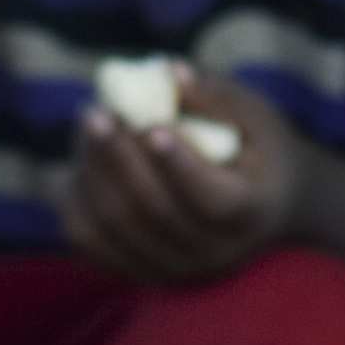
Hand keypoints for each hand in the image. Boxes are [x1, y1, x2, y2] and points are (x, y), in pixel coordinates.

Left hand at [67, 69, 301, 288]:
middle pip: (156, 213)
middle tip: (95, 112)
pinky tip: (82, 161)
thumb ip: (215, 97)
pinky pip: (92, 242)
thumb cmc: (259, 150)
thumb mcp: (256, 117)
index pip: (214, 200)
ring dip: (93, 172)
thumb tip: (167, 73)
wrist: (266, 210)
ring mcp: (175, 271)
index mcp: (252, 214)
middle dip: (119, 159)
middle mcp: (214, 255)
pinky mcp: (141, 272)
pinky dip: (78, 200)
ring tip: (90, 124)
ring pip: (117, 227)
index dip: (181, 166)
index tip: (153, 127)